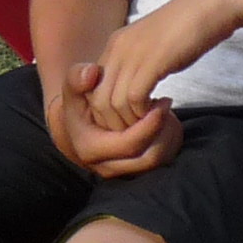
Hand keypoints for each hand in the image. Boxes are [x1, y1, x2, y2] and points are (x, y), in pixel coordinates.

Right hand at [49, 63, 183, 179]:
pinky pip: (162, 160)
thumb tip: (91, 72)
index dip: (150, 125)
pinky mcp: (135, 169)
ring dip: (169, 136)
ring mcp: (123, 170)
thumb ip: (77, 77)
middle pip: (149, 158)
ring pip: (159, 160)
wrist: (79, 124)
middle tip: (167, 106)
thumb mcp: (72, 87)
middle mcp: (107, 167)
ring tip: (166, 111)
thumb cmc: (79, 104)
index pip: (130, 144)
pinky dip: (169, 140)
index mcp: (91, 149)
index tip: (162, 102)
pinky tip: (165, 120)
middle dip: (164, 131)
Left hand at [79, 0, 242, 135]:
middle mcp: (117, 48)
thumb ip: (139, 63)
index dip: (108, 111)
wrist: (212, 6)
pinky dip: (145, 114)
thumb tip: (135, 90)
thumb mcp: (154, 45)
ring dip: (132, 122)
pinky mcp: (151, 62)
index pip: (93, 88)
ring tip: (152, 120)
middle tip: (140, 127)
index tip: (130, 118)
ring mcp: (132, 54)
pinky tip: (163, 109)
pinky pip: (133, 99)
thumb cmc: (189, 28)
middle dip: (116, 123)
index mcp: (115, 44)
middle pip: (97, 100)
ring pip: (112, 104)